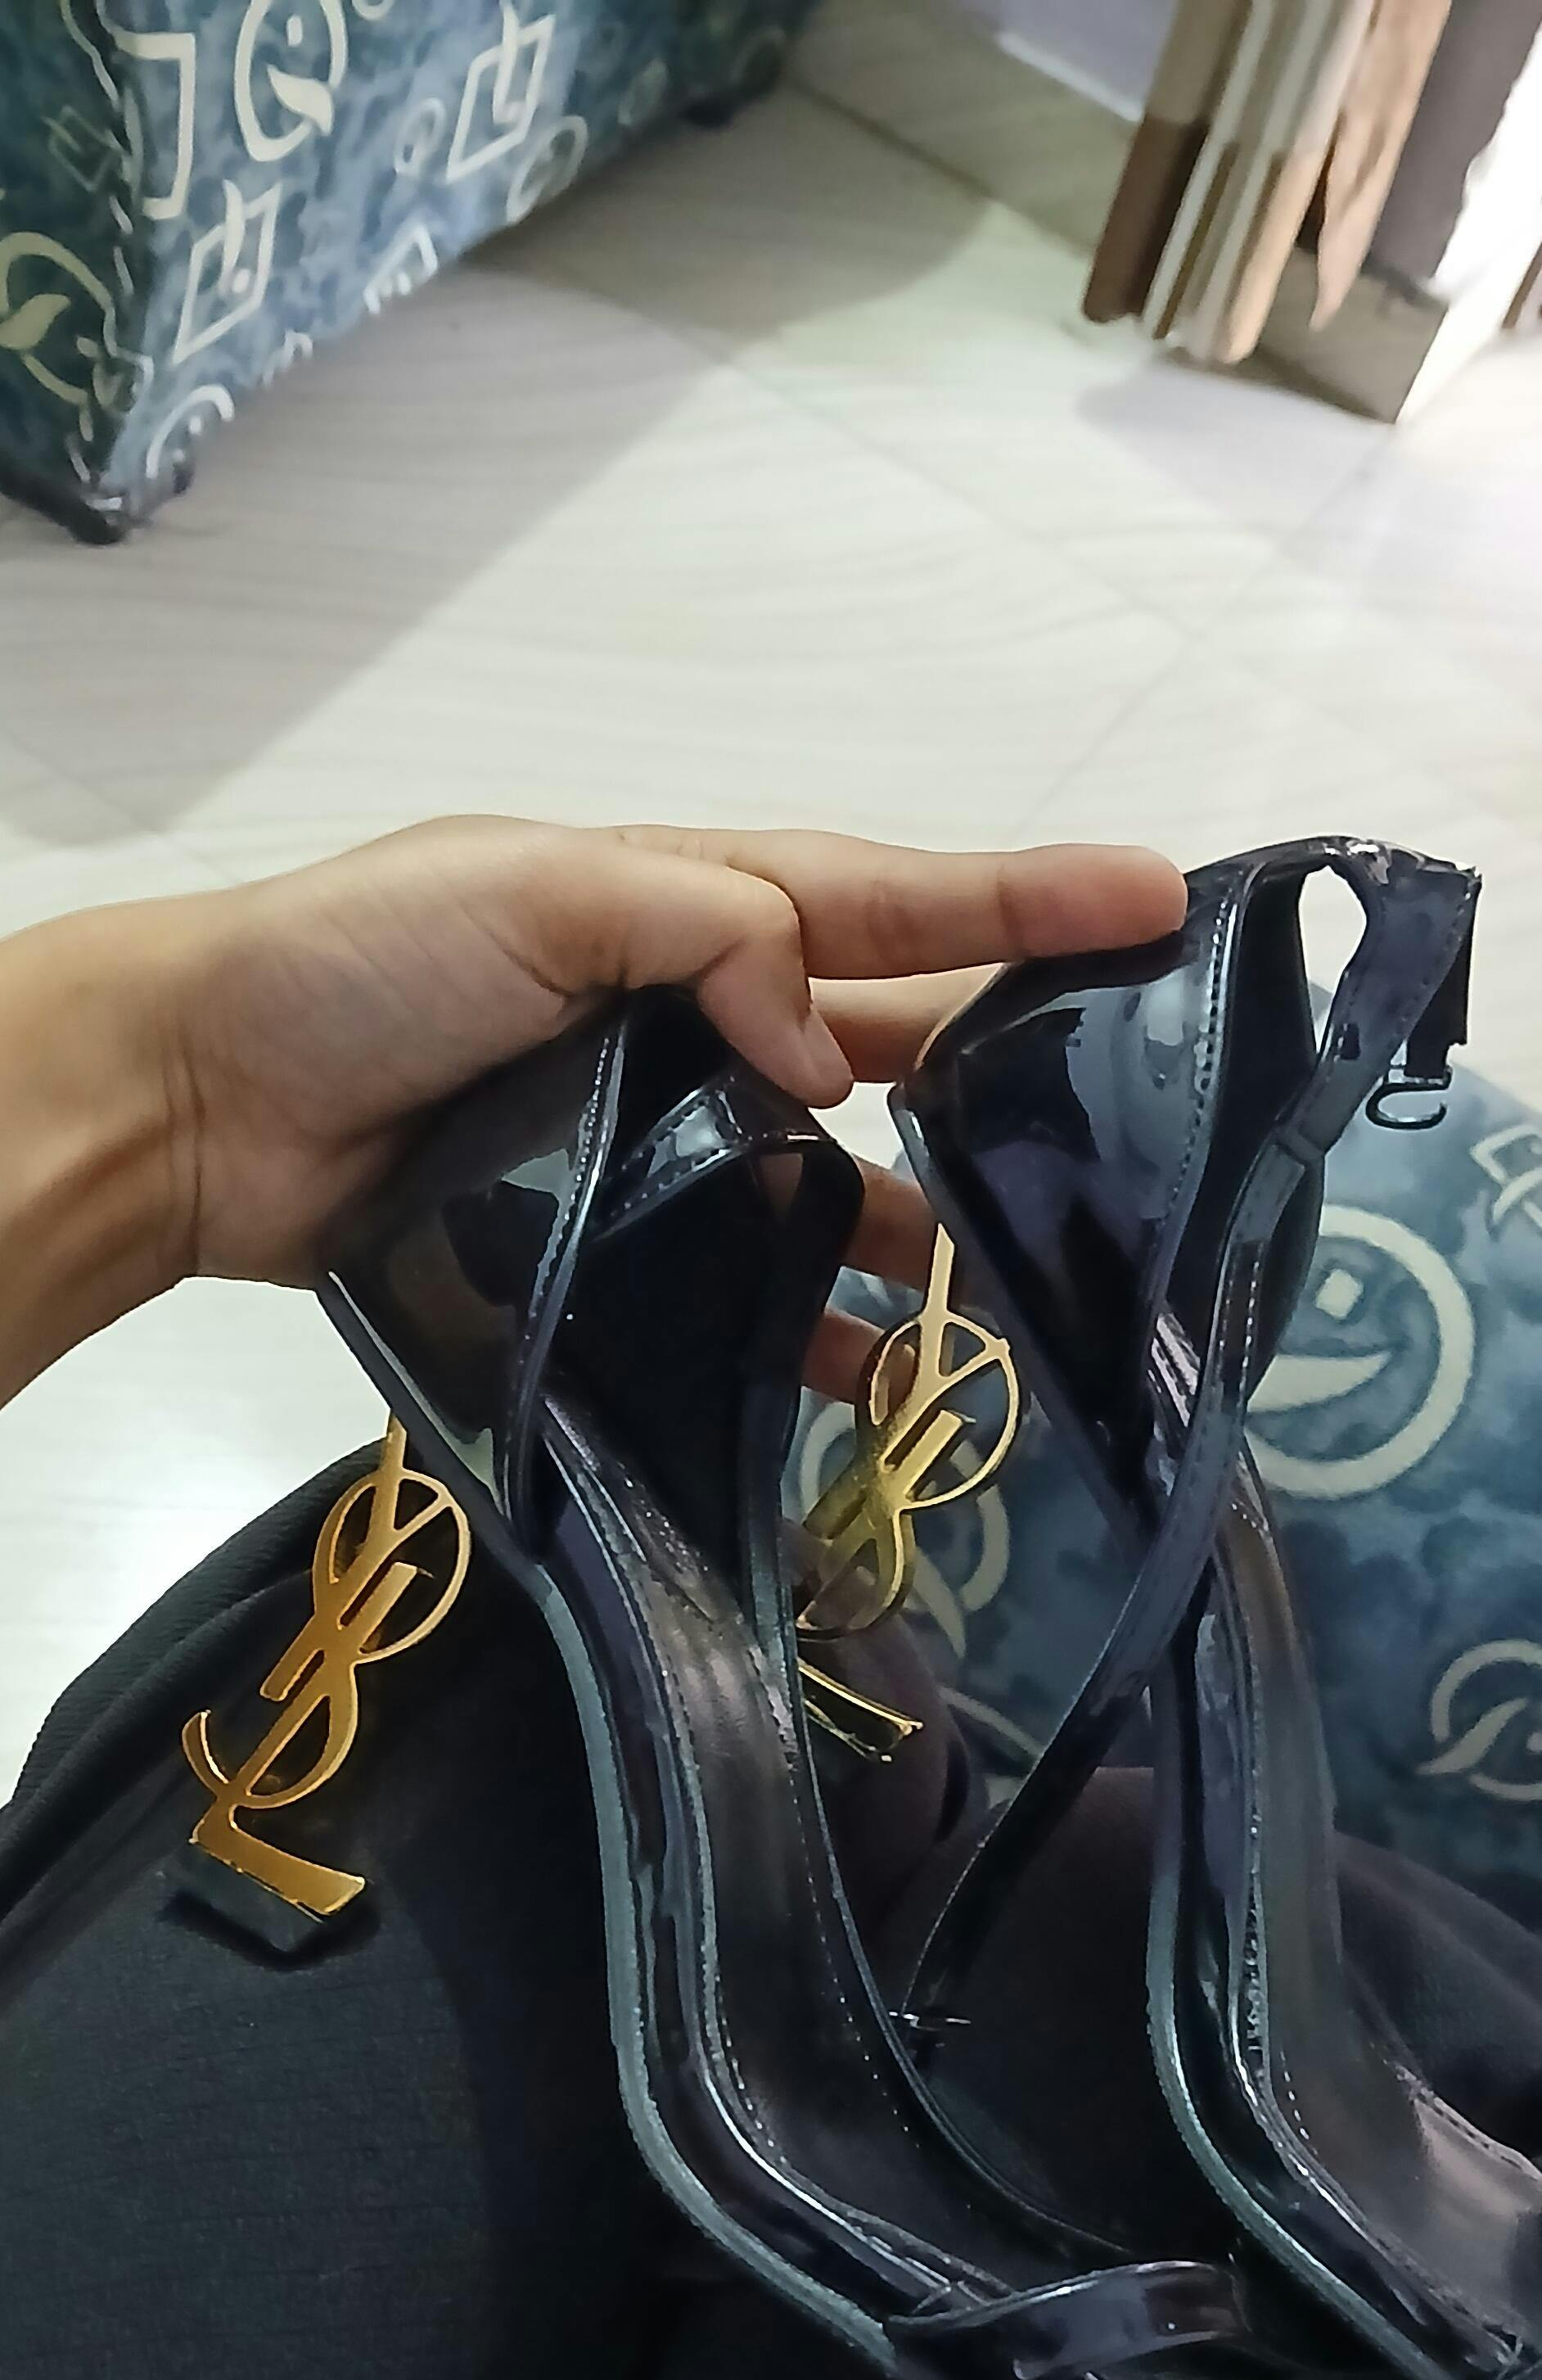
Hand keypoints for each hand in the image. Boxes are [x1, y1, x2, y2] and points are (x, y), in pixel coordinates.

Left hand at [0, 816, 1183, 1404]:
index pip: (884, 896)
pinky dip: (798, 1329)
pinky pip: (731, 1284)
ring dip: (908, 1227)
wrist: (196, 1104)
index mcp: (682, 904)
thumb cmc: (359, 965)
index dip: (1020, 898)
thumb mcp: (540, 892)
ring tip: (997, 1282)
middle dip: (1002, 1066)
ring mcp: (647, 1136)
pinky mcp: (598, 1245)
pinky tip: (861, 1374)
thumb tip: (837, 1060)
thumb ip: (706, 937)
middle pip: (880, 1040)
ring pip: (821, 1180)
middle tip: (1131, 1111)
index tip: (1164, 900)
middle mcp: (686, 1017)